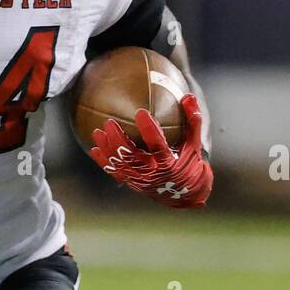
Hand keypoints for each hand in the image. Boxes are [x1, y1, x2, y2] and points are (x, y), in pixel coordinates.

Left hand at [89, 93, 212, 208]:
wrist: (183, 193)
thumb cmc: (189, 163)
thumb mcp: (194, 143)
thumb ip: (192, 120)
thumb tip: (188, 96)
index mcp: (168, 162)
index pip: (157, 144)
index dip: (148, 129)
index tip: (140, 112)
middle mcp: (152, 172)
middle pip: (131, 155)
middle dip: (118, 139)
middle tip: (109, 122)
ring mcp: (140, 179)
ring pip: (120, 164)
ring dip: (107, 148)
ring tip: (98, 132)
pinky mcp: (133, 183)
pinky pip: (115, 172)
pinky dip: (104, 162)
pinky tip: (94, 149)